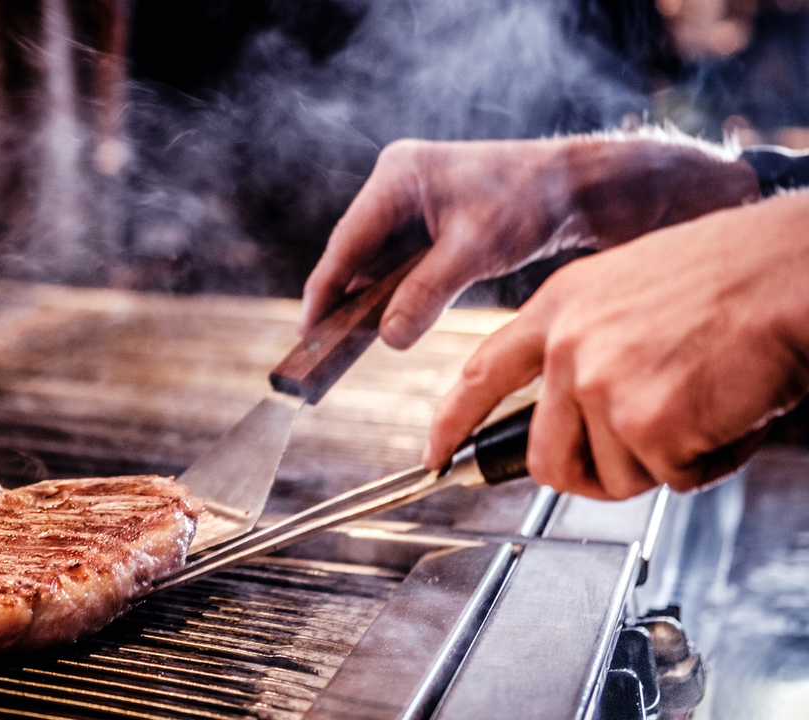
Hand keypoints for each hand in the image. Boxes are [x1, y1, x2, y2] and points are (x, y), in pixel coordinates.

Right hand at [300, 135, 757, 349]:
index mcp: (397, 175)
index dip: (324, 289)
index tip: (307, 331)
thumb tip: (388, 338)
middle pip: (354, 251)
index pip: (346, 241)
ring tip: (343, 343)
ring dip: (366, 298)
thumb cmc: (530, 201)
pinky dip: (392, 293)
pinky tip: (385, 322)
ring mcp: (410, 201)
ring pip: (375, 260)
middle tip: (320, 347)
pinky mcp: (427, 221)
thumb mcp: (475, 250)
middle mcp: (395, 183)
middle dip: (341, 298)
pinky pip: (397, 263)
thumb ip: (426, 293)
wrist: (576, 187)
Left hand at [423, 193, 808, 498]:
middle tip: (637, 457)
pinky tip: (726, 412)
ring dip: (661, 462)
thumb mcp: (624, 289)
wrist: (786, 269)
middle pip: (547, 458)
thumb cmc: (726, 276)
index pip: (480, 376)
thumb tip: (575, 411)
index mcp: (558, 308)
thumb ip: (584, 344)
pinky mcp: (646, 421)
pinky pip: (672, 479)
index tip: (435, 456)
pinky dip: (707, 462)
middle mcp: (568, 347)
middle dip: (591, 473)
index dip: (452, 424)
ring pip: (613, 475)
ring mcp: (601, 384)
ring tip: (700, 408)